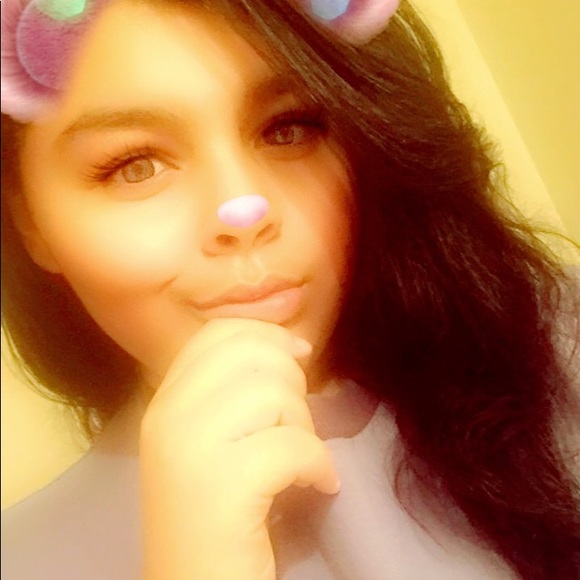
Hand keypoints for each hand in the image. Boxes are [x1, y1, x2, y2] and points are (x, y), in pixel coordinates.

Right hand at [140, 319, 339, 579]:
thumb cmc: (214, 514)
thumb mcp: (212, 440)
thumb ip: (235, 391)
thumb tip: (293, 346)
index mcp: (165, 401)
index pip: (218, 333)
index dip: (268, 333)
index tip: (300, 351)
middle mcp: (168, 415)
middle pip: (252, 353)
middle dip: (291, 380)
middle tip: (295, 421)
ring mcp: (190, 448)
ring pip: (275, 394)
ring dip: (304, 426)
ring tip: (299, 459)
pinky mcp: (222, 485)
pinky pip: (295, 444)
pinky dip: (319, 464)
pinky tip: (318, 485)